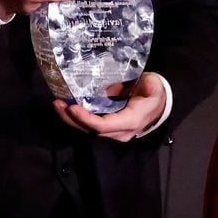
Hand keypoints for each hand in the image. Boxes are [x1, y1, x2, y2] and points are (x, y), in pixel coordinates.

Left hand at [53, 72, 167, 142]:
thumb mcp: (152, 86)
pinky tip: (66, 107)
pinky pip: (90, 126)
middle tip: (57, 103)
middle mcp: (120, 131)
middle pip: (91, 130)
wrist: (160, 105)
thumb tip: (136, 86)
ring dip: (71, 119)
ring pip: (88, 130)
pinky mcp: (109, 127)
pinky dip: (77, 118)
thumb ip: (145, 86)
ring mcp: (114, 132)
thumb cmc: (154, 93)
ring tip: (57, 104)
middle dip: (72, 118)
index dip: (86, 119)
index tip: (72, 107)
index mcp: (130, 121)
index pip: (103, 126)